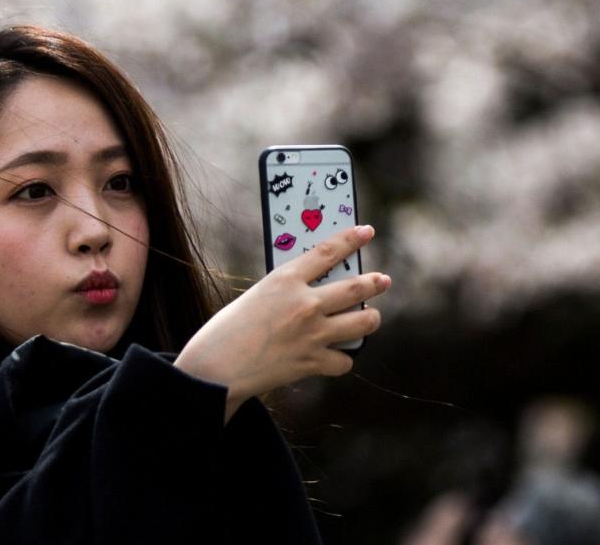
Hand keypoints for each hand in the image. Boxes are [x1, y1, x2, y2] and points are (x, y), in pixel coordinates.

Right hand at [174, 225, 390, 422]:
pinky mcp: (312, 362)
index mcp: (285, 280)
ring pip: (363, 322)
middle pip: (356, 288)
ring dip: (370, 319)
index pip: (328, 251)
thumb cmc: (227, 330)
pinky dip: (340, 359)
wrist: (216, 368)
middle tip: (383, 280)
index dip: (351, 239)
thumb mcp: (257, 297)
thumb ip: (287, 292)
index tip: (366, 231)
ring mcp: (312, 334)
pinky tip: (334, 357)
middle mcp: (304, 304)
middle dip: (375, 283)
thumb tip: (316, 294)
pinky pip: (344, 360)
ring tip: (368, 318)